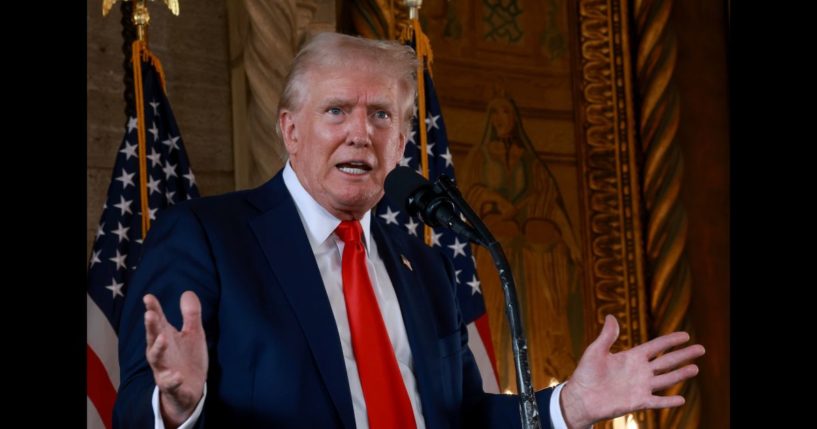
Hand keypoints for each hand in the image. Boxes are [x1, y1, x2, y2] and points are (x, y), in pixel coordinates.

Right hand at [144, 291, 207, 427]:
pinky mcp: (172, 386)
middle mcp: (161, 353)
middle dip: (151, 327)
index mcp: (166, 338)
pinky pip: (169, 384)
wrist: (190, 390)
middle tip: (149, 314)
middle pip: (153, 338)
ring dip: (158, 349)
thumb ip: (190, 315)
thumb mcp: (193, 334)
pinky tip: (176, 376)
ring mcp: (165, 370)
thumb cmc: (188, 359)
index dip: (153, 309)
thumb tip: (187, 292)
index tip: (148, 297)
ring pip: (157, 360)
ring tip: (162, 338)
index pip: (158, 321)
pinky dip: (171, 380)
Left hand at [560, 315, 704, 428]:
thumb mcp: (595, 351)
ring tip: (696, 368)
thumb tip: (612, 316)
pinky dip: (668, 401)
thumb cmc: (586, 374)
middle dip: (684, 355)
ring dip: (681, 374)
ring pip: (666, 379)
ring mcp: (640, 386)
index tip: (686, 335)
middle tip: (701, 349)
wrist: (581, 397)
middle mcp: (640, 371)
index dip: (670, 340)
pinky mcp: (638, 402)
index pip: (656, 346)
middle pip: (666, 361)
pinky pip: (657, 401)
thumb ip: (607, 336)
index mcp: (632, 357)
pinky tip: (682, 399)